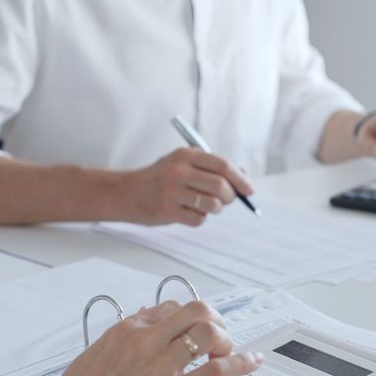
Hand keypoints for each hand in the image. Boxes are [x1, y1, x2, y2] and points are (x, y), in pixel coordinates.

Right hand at [19, 301, 262, 375]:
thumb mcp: (89, 362)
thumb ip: (114, 346)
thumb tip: (133, 333)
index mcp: (122, 333)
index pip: (165, 309)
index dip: (185, 319)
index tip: (192, 330)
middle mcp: (143, 342)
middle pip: (194, 310)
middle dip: (213, 319)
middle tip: (218, 337)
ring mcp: (159, 366)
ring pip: (208, 332)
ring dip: (226, 339)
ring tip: (228, 353)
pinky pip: (216, 371)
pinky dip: (241, 363)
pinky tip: (252, 362)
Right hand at [122, 148, 254, 226]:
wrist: (126, 192)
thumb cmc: (160, 178)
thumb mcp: (182, 163)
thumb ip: (211, 167)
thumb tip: (244, 175)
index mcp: (186, 155)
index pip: (222, 165)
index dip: (240, 179)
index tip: (249, 190)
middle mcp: (179, 170)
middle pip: (220, 186)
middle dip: (230, 197)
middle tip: (226, 200)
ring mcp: (172, 191)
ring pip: (212, 205)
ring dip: (214, 209)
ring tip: (204, 206)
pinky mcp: (167, 210)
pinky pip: (198, 220)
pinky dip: (199, 219)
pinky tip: (187, 213)